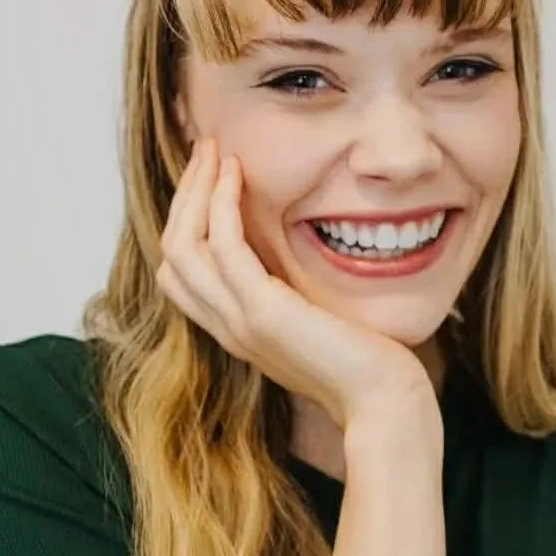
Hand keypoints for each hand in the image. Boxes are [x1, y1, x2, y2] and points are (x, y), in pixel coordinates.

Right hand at [156, 137, 435, 430]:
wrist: (384, 405)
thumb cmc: (367, 366)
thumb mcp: (317, 325)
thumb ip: (296, 297)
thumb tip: (299, 260)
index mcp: (238, 331)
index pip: (181, 274)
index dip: (185, 222)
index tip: (210, 179)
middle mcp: (229, 328)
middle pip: (172, 254)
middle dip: (183, 196)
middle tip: (205, 150)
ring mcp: (241, 322)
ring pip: (183, 245)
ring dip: (195, 190)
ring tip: (214, 150)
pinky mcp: (264, 313)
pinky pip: (222, 247)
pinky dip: (220, 204)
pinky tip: (235, 174)